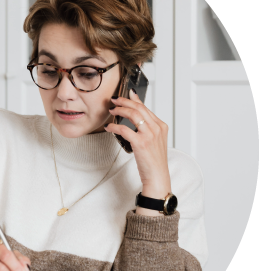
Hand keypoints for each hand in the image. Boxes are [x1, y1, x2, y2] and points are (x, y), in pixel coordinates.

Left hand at [105, 89, 171, 215]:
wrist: (157, 176)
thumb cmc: (154, 161)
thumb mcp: (154, 141)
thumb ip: (147, 128)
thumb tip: (135, 118)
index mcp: (161, 126)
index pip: (146, 108)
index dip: (134, 100)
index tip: (126, 94)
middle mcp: (157, 128)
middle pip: (139, 108)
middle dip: (124, 101)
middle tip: (114, 100)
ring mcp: (149, 135)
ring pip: (132, 115)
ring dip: (120, 110)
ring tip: (111, 110)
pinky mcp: (141, 143)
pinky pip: (124, 129)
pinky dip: (114, 126)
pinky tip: (109, 127)